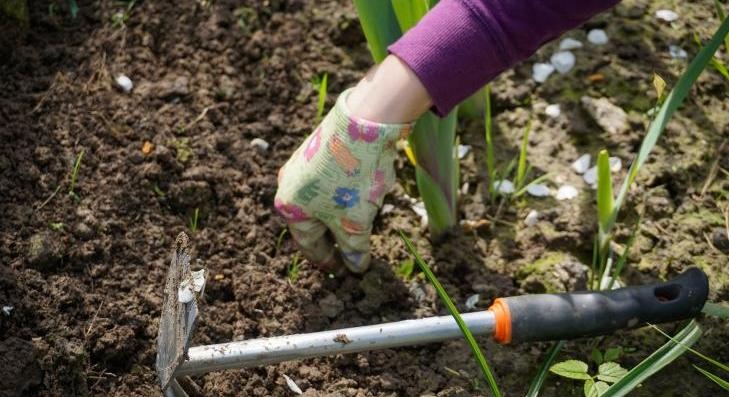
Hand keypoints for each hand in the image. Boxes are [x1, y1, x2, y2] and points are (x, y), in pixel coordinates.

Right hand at [274, 88, 412, 272]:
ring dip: (342, 214)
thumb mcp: (355, 223)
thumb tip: (356, 267)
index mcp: (289, 208)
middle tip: (353, 251)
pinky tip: (365, 193)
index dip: (329, 261)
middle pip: (314, 223)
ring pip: (323, 201)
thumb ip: (354, 249)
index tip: (344, 271)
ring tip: (364, 221)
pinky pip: (330, 182)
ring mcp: (302, 165)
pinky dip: (345, 194)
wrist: (364, 123)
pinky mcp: (318, 150)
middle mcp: (288, 186)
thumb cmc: (352, 179)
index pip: (309, 245)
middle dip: (336, 237)